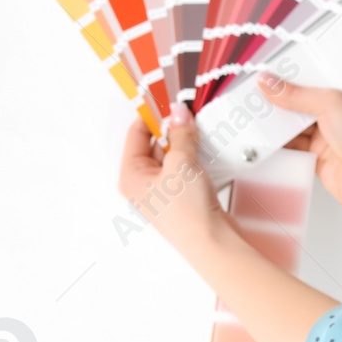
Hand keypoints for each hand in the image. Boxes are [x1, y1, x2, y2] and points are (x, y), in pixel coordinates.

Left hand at [117, 103, 225, 249]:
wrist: (210, 243)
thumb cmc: (186, 212)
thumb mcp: (181, 163)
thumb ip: (180, 134)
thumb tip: (178, 112)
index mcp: (131, 175)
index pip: (136, 134)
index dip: (151, 115)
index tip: (167, 99)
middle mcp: (142, 184)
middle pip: (154, 144)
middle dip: (172, 129)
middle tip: (189, 113)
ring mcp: (161, 191)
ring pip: (171, 156)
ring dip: (185, 143)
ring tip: (199, 131)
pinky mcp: (180, 197)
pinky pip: (183, 169)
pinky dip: (193, 157)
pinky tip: (205, 150)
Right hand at [257, 74, 341, 210]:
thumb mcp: (331, 103)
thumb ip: (297, 93)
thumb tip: (270, 83)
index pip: (320, 74)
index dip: (298, 70)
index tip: (274, 67)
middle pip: (305, 97)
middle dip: (282, 95)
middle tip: (258, 89)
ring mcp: (330, 132)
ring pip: (296, 121)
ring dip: (278, 118)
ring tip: (255, 109)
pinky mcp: (319, 153)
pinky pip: (293, 142)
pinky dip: (279, 139)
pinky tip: (265, 133)